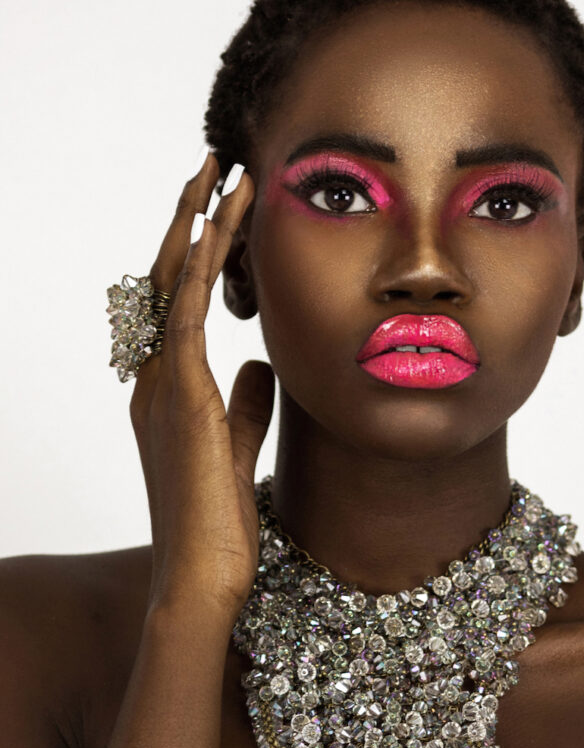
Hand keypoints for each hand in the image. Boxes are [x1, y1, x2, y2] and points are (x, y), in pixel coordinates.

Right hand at [129, 152, 274, 621]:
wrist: (202, 578)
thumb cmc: (218, 524)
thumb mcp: (237, 448)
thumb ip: (247, 405)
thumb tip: (264, 364)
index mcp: (169, 391)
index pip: (177, 304)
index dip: (196, 253)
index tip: (224, 210)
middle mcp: (155, 379)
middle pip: (164, 279)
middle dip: (189, 220)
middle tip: (215, 169)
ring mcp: (161, 385)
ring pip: (170, 282)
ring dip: (195, 223)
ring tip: (220, 173)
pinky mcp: (180, 396)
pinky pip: (185, 311)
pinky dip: (199, 262)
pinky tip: (218, 222)